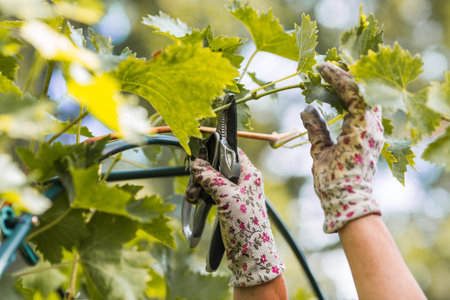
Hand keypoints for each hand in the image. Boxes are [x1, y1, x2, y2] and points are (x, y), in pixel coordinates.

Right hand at [190, 150, 283, 286]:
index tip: (199, 152)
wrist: (249, 255)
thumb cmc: (244, 224)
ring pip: (212, 182)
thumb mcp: (226, 197)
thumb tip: (196, 163)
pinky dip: (201, 197)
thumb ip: (211, 178)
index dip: (216, 149)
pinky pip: (211, 195)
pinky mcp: (227, 207)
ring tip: (191, 197)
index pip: (232, 151)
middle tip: (193, 182)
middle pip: (218, 167)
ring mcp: (235, 195)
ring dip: (199, 187)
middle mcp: (243, 182)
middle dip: (202, 174)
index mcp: (249, 174)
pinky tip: (193, 202)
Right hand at [300, 62, 383, 232]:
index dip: (337, 77)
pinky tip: (338, 96)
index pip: (354, 92)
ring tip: (333, 77)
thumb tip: (307, 107)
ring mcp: (374, 131)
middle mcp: (372, 127)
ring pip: (367, 98)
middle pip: (365, 90)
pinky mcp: (371, 136)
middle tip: (328, 67)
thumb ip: (315, 128)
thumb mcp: (320, 152)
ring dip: (351, 86)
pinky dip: (352, 99)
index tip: (321, 67)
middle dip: (347, 76)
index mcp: (360, 128)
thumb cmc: (332, 180)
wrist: (348, 200)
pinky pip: (365, 110)